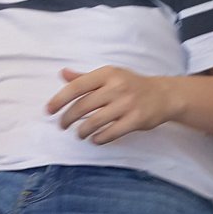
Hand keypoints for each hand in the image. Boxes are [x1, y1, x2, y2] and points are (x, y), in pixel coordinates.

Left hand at [47, 66, 173, 144]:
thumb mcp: (110, 75)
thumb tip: (62, 74)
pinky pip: (111, 133)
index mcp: (107, 74)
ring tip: (79, 134)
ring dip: (82, 131)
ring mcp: (127, 104)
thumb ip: (85, 77)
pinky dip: (99, 138)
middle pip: (83, 106)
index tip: (49, 111)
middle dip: (68, 119)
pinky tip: (95, 139)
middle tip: (62, 125)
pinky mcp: (136, 120)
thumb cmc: (131, 85)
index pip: (76, 87)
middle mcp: (116, 87)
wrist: (163, 95)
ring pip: (95, 121)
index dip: (59, 100)